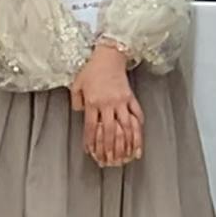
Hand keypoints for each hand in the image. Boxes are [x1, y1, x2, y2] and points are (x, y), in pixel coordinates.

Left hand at [70, 41, 143, 167]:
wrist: (109, 55)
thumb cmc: (91, 69)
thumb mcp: (77, 84)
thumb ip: (76, 101)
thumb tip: (79, 112)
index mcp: (93, 102)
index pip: (92, 127)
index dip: (92, 142)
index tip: (92, 153)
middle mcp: (108, 104)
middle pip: (110, 131)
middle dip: (110, 148)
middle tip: (111, 160)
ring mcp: (122, 101)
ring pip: (126, 126)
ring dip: (128, 142)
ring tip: (129, 155)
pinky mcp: (131, 97)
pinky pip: (137, 114)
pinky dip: (139, 127)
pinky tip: (139, 138)